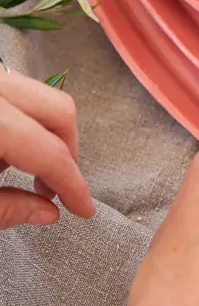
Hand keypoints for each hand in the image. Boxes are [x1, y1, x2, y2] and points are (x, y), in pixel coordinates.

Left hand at [0, 70, 94, 225]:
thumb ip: (3, 210)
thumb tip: (45, 212)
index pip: (49, 152)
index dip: (72, 185)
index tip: (83, 208)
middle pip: (58, 109)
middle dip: (67, 150)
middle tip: (55, 186)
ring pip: (36, 97)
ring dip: (39, 135)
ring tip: (14, 169)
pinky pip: (12, 93)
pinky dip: (16, 122)